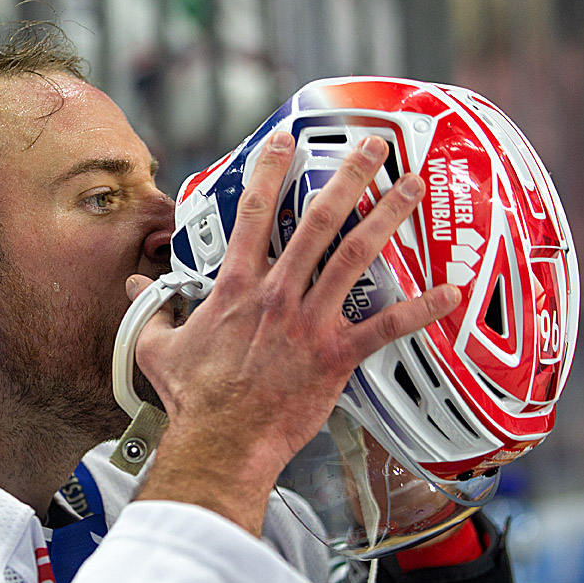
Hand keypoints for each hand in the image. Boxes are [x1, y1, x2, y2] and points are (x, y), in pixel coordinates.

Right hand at [131, 133, 460, 535]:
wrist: (221, 440)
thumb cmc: (193, 397)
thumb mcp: (157, 347)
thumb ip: (151, 310)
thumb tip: (135, 286)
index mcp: (235, 287)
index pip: (251, 214)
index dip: (268, 171)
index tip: (285, 141)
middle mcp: (277, 293)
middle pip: (317, 220)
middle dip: (347, 176)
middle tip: (371, 147)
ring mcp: (309, 321)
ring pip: (354, 256)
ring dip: (387, 217)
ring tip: (412, 188)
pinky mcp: (335, 355)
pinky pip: (384, 327)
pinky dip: (419, 310)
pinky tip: (448, 293)